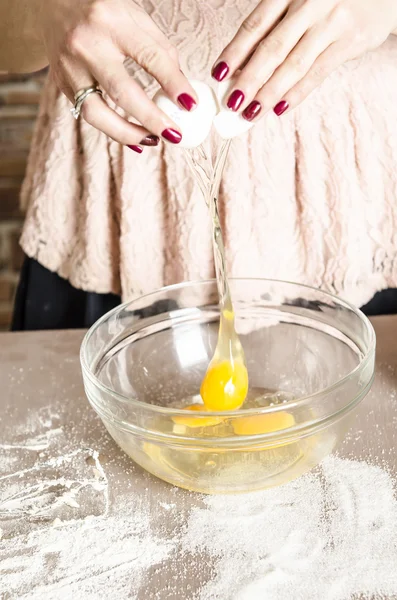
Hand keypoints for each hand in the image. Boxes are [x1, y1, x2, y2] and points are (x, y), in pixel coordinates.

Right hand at [37, 0, 197, 149]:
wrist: (51, 4)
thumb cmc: (101, 11)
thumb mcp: (133, 16)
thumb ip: (158, 49)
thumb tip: (179, 89)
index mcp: (111, 22)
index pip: (149, 57)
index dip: (173, 83)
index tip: (190, 104)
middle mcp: (86, 45)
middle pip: (121, 92)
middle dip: (151, 119)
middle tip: (174, 135)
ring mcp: (70, 68)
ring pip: (97, 113)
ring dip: (128, 133)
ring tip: (152, 141)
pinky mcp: (62, 84)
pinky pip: (88, 115)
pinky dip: (113, 130)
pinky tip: (133, 137)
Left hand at [211, 0, 396, 120]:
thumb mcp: (300, 0)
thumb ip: (274, 27)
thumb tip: (242, 67)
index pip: (255, 26)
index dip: (234, 52)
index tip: (218, 76)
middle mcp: (310, 3)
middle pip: (271, 48)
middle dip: (248, 80)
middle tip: (231, 104)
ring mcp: (332, 22)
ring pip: (293, 65)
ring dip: (269, 93)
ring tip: (251, 113)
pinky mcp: (351, 41)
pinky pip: (318, 73)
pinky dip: (297, 93)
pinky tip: (280, 108)